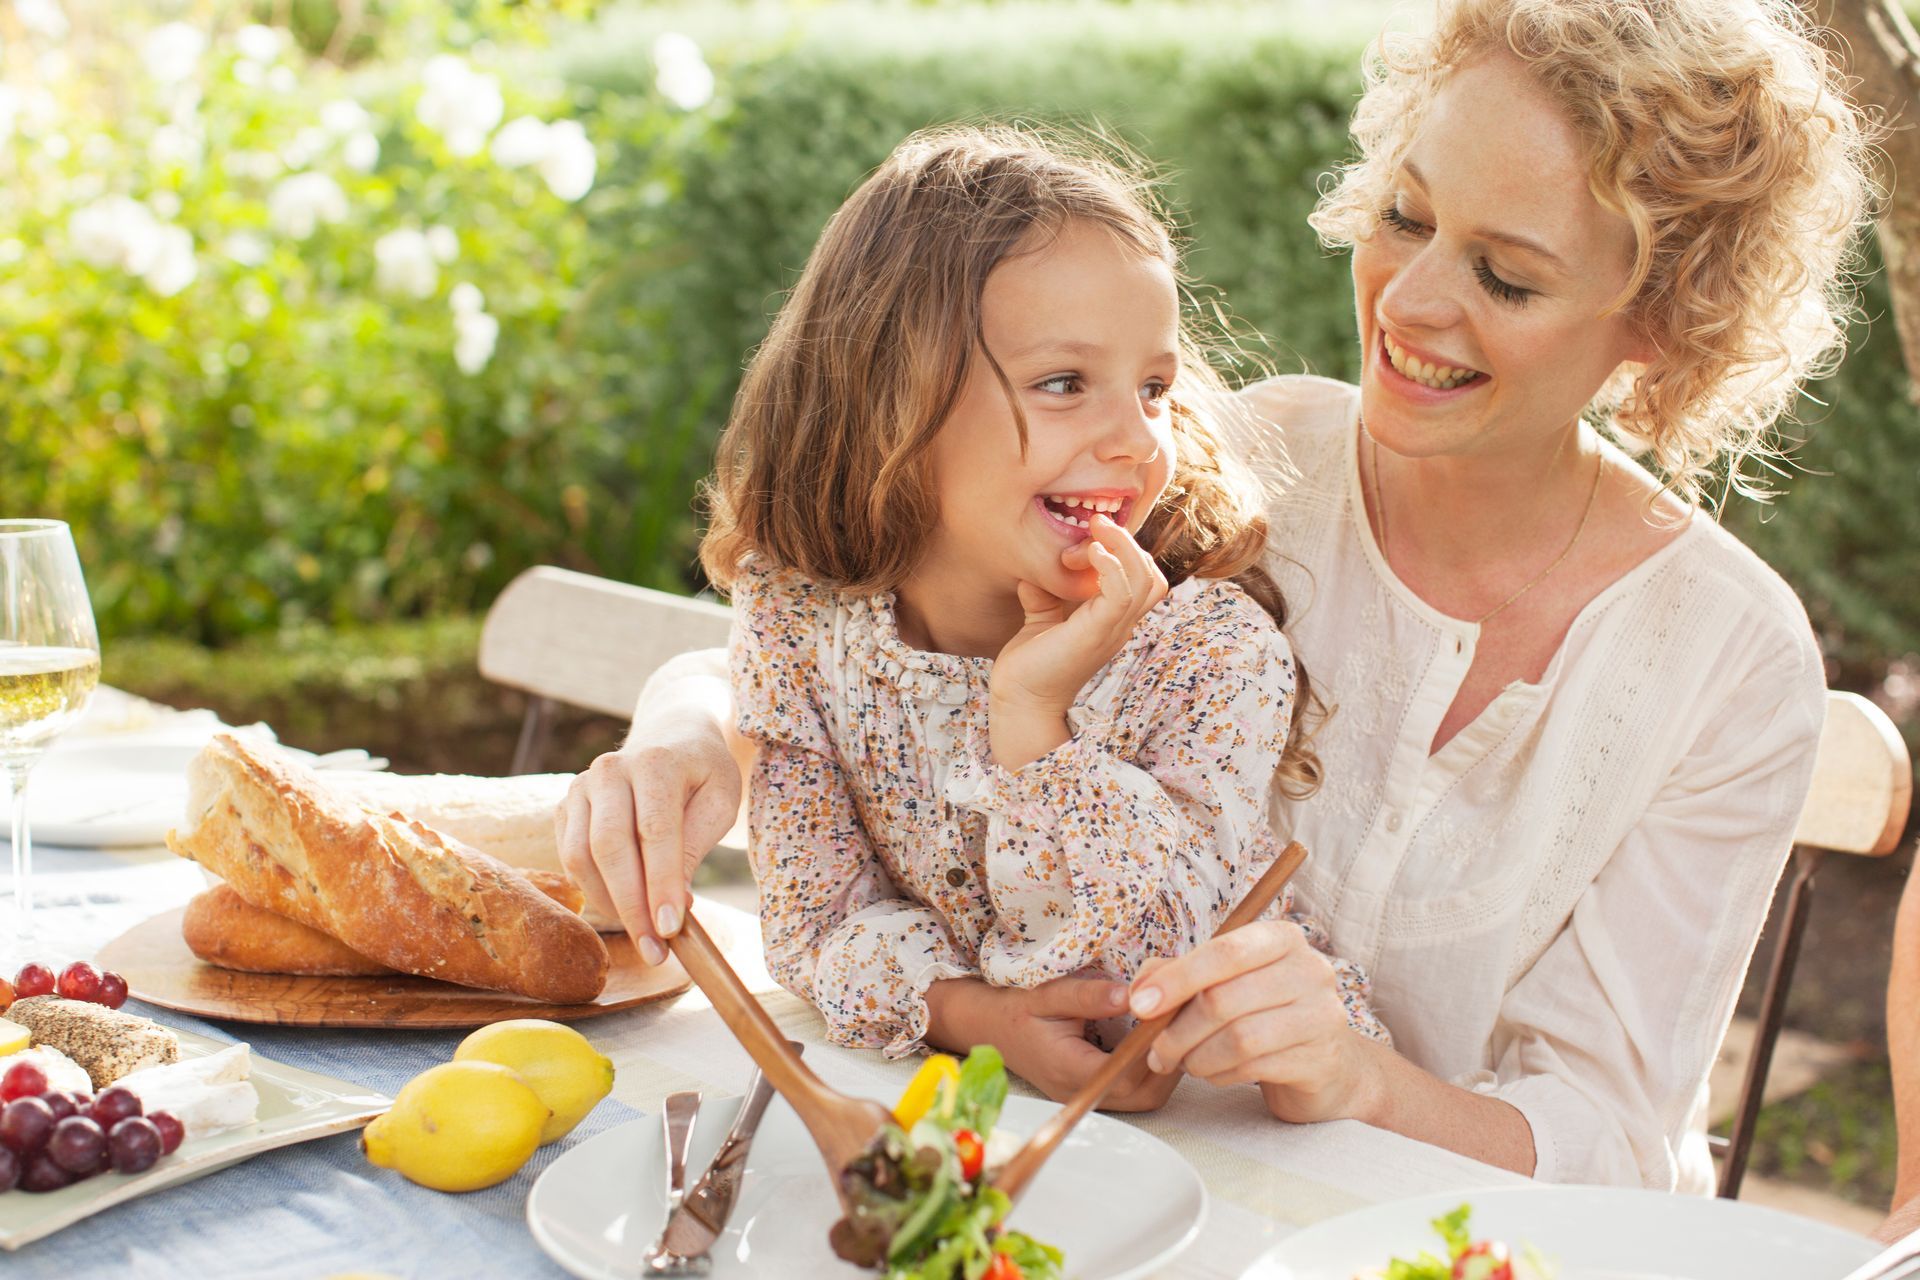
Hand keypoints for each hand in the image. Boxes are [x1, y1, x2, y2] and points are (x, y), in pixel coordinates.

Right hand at [555, 704, 741, 965]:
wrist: (669, 738)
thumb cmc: (703, 774)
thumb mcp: (720, 800)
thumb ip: (695, 845)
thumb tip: (672, 904)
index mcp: (655, 762)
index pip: (654, 831)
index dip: (661, 883)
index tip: (671, 929)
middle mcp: (610, 769)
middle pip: (609, 847)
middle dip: (632, 905)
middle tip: (656, 950)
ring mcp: (581, 787)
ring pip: (580, 857)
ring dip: (610, 905)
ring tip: (645, 934)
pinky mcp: (565, 806)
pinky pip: (570, 859)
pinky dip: (595, 891)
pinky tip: (625, 906)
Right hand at [925, 976, 1181, 1111]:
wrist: (985, 1024)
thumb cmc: (1014, 1007)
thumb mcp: (1048, 993)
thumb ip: (1088, 996)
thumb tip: (1131, 996)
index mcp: (1069, 1068)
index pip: (1127, 1076)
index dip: (1157, 1051)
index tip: (1172, 1017)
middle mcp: (1079, 1090)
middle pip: (1144, 1096)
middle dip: (1170, 1063)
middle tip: (1182, 1024)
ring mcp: (1085, 1094)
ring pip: (1142, 1098)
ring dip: (1163, 1068)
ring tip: (1172, 1029)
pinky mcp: (1090, 1089)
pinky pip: (1131, 1091)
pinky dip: (1150, 1069)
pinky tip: (1153, 1038)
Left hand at [990, 515, 1166, 767]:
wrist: (1019, 701)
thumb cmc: (1030, 665)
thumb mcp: (1042, 619)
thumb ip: (1045, 594)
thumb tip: (1035, 570)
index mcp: (1112, 620)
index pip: (1141, 578)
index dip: (1121, 551)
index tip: (1084, 540)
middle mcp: (1120, 625)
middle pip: (1152, 575)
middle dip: (1127, 543)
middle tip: (1094, 527)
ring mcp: (1113, 630)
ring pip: (1146, 579)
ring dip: (1123, 547)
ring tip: (1095, 531)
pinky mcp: (1097, 633)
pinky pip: (1122, 593)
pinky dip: (1112, 566)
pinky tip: (1091, 553)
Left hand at [1128, 921, 1382, 1123]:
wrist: (1327, 1063)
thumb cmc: (1264, 1013)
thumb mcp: (1222, 983)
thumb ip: (1179, 975)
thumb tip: (1140, 989)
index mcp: (1282, 938)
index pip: (1224, 951)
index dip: (1176, 978)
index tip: (1140, 1005)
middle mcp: (1310, 970)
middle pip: (1224, 999)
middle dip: (1177, 1031)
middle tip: (1157, 1052)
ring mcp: (1321, 1015)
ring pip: (1238, 1038)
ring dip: (1197, 1057)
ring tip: (1185, 1063)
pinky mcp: (1321, 1059)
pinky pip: (1254, 1068)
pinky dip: (1221, 1074)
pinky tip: (1215, 1073)